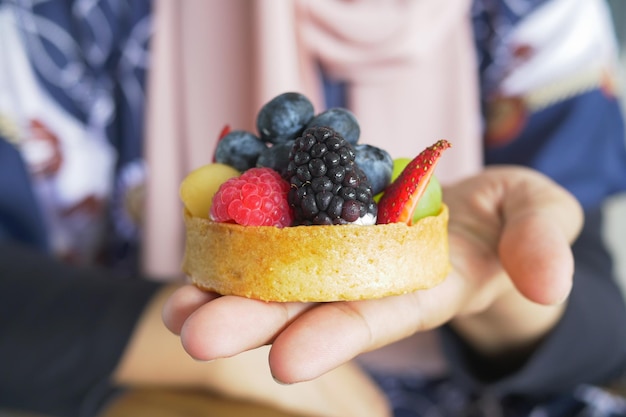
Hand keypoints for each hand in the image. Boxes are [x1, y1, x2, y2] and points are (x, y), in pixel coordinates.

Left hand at [163, 166, 582, 382]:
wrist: (476, 207)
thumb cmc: (513, 217)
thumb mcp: (541, 217)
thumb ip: (541, 242)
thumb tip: (547, 281)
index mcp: (422, 285)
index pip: (377, 314)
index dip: (335, 334)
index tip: (287, 360)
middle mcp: (371, 275)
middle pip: (310, 301)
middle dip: (254, 320)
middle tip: (195, 335)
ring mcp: (342, 248)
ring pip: (280, 273)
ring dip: (227, 290)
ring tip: (175, 310)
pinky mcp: (322, 215)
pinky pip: (276, 225)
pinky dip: (236, 238)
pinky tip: (196, 250)